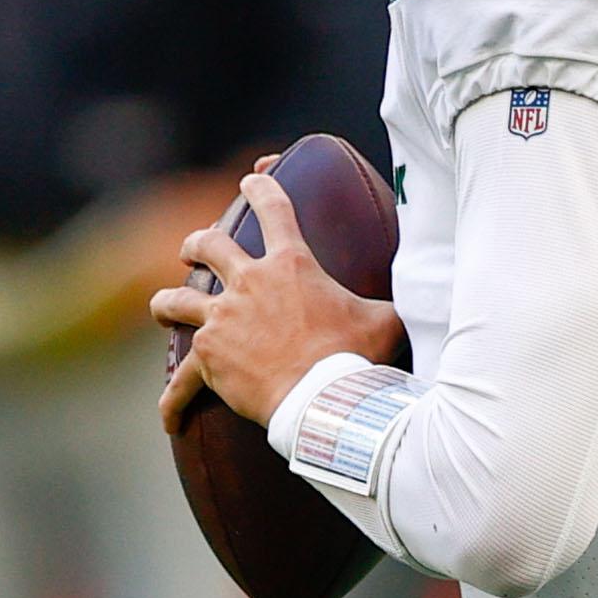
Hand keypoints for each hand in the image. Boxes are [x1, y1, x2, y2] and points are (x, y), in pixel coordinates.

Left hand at [153, 172, 402, 433]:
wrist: (322, 398)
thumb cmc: (356, 357)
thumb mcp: (386, 320)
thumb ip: (397, 303)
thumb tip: (434, 294)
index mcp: (291, 265)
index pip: (274, 209)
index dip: (260, 187)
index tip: (251, 179)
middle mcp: (249, 283)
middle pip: (207, 246)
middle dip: (197, 243)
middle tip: (193, 248)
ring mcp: (222, 318)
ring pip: (176, 300)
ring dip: (167, 303)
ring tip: (163, 308)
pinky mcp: (207, 357)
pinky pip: (180, 378)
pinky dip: (173, 399)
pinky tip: (169, 418)